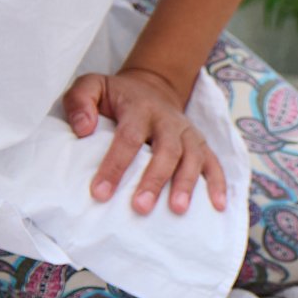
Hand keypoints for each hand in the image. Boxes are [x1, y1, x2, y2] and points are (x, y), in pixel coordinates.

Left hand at [61, 67, 228, 216]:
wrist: (152, 87)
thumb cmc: (115, 96)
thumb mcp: (90, 87)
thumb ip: (79, 102)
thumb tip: (83, 130)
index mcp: (140, 108)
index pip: (128, 138)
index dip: (115, 165)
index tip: (100, 193)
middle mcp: (168, 120)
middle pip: (166, 150)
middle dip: (155, 180)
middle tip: (140, 207)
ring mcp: (187, 133)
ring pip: (192, 158)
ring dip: (187, 184)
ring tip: (178, 210)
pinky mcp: (200, 144)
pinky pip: (214, 163)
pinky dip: (218, 184)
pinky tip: (218, 206)